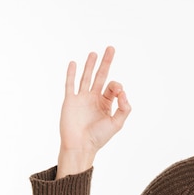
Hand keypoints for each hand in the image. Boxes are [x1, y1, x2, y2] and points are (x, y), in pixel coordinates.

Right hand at [56, 47, 130, 178]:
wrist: (80, 146)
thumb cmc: (99, 137)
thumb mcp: (117, 123)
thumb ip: (124, 108)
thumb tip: (123, 92)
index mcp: (106, 104)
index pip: (113, 87)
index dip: (117, 87)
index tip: (119, 93)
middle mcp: (94, 99)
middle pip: (100, 76)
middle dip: (106, 63)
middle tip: (111, 48)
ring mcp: (81, 98)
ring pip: (86, 77)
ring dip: (90, 65)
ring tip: (94, 53)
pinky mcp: (70, 101)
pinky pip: (70, 84)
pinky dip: (71, 74)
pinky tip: (73, 63)